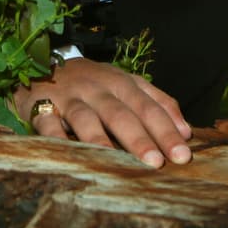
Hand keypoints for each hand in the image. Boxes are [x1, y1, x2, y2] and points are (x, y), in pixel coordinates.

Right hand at [14, 57, 192, 167]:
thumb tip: (186, 131)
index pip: (147, 106)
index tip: (183, 154)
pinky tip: (66, 154)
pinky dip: (55, 138)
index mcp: (120, 83)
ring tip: (114, 161)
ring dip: (100, 138)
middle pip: (120, 113)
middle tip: (156, 163)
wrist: (42, 64)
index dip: (165, 129)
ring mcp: (68, 97)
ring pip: (85, 117)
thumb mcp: (126, 84)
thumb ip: (157, 102)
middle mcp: (96, 88)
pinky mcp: (40, 107)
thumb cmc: (93, 83)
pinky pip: (48, 123)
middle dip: (139, 137)